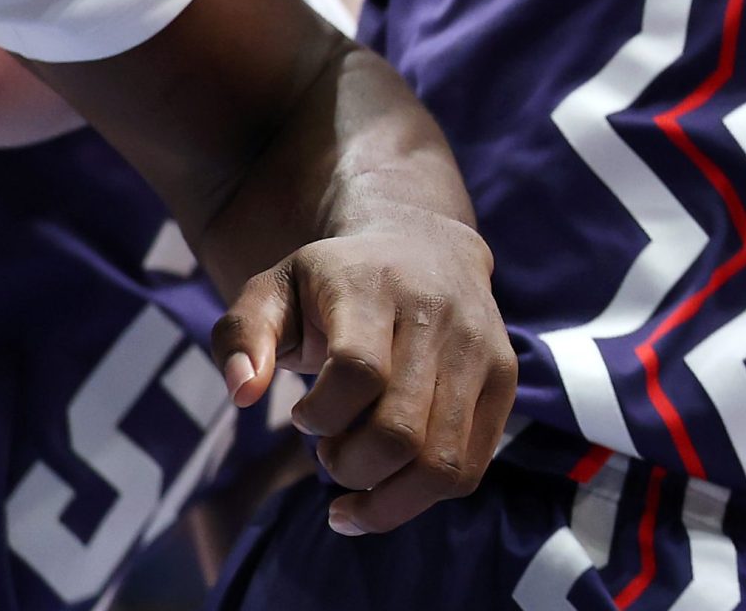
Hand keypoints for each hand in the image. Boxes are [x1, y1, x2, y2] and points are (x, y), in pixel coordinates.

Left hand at [213, 213, 517, 535]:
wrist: (426, 245)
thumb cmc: (335, 282)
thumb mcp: (274, 290)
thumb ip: (241, 336)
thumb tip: (242, 394)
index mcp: (376, 286)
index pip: (358, 371)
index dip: (322, 414)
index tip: (302, 415)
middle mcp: (439, 314)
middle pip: (400, 431)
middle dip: (350, 467)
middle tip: (329, 453)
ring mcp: (479, 347)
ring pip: (442, 463)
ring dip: (387, 499)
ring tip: (355, 488)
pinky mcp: (503, 376)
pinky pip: (469, 467)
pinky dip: (422, 499)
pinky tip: (388, 496)